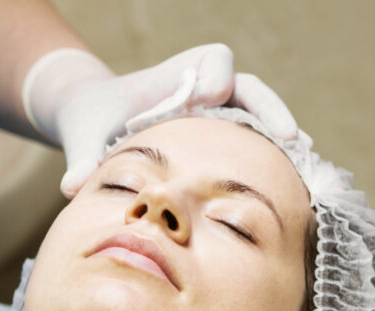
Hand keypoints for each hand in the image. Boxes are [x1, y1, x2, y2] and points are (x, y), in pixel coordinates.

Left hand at [23, 44, 298, 196]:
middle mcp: (204, 89)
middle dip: (270, 108)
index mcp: (176, 76)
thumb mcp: (85, 138)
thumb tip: (70, 188)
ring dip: (281, 135)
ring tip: (303, 160)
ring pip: (259, 116)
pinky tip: (291, 180)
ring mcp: (217, 115)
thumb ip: (83, 159)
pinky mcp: (221, 138)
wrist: (97, 123)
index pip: (213, 59)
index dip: (215, 75)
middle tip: (287, 135)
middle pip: (250, 86)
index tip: (208, 96)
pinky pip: (253, 141)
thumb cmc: (93, 122)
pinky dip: (271, 156)